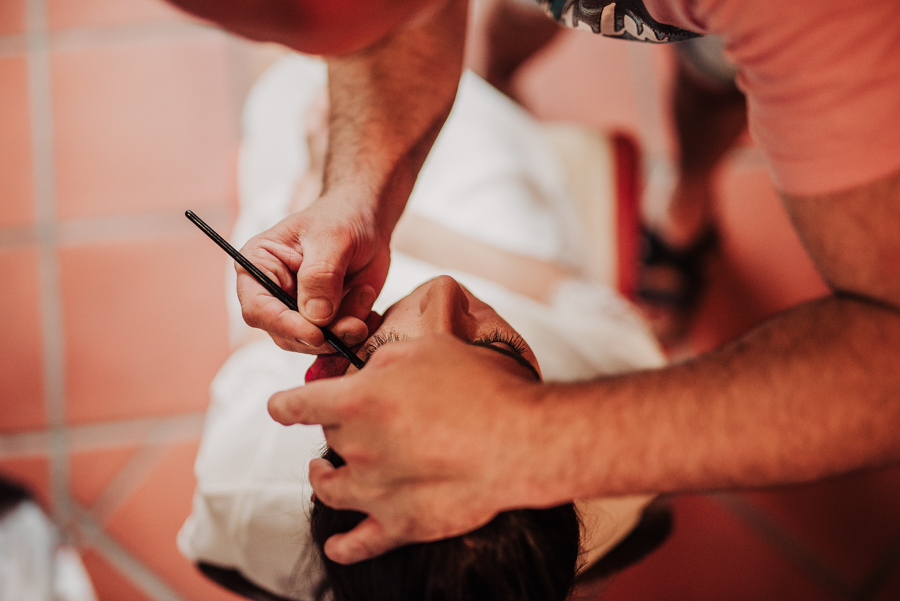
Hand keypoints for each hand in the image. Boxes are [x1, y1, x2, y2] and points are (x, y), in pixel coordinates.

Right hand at [237, 197, 389, 352]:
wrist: (367, 221)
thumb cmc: (342, 217)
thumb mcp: (332, 238)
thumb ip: (321, 275)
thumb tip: (316, 317)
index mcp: (258, 267)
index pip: (257, 309)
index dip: (284, 326)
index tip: (316, 334)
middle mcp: (272, 294)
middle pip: (285, 335)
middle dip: (323, 336)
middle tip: (355, 323)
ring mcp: (298, 311)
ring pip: (314, 342)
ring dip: (344, 330)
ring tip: (364, 294)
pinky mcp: (323, 321)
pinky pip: (337, 340)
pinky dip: (356, 330)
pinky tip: (367, 301)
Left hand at [268, 333, 554, 563]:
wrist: (521, 439)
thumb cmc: (480, 387)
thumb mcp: (426, 350)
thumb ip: (384, 361)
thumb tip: (366, 373)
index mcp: (357, 400)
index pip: (298, 404)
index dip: (285, 405)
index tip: (280, 408)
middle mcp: (357, 448)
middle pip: (328, 440)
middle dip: (337, 429)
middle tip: (359, 424)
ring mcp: (375, 491)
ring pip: (329, 487)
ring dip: (323, 478)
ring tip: (323, 472)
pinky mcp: (401, 524)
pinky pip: (360, 543)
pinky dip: (344, 547)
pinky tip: (336, 546)